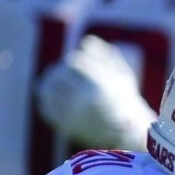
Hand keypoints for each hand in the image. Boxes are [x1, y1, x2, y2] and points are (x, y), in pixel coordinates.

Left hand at [36, 32, 156, 148]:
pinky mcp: (69, 126)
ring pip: (50, 91)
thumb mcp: (122, 75)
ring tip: (46, 84)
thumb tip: (85, 41)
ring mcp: (76, 112)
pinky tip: (48, 100)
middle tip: (54, 73)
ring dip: (46, 85)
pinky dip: (45, 102)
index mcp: (100, 83)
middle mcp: (87, 97)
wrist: (129, 133)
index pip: (75, 62)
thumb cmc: (125, 100)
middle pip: (60, 75)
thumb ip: (105, 56)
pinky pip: (49, 109)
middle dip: (56, 72)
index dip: (70, 61)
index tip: (70, 63)